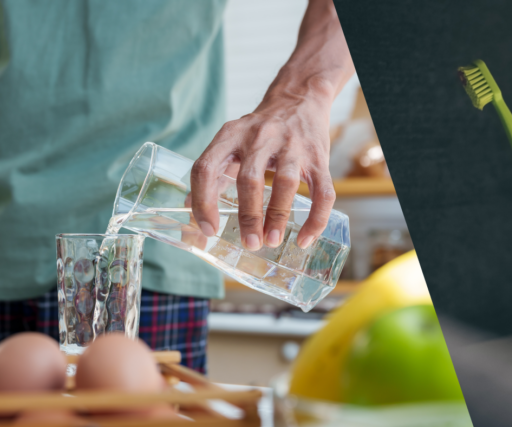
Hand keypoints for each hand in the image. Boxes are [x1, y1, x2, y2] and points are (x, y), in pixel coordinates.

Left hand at [189, 0, 352, 250]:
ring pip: (285, 182)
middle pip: (249, 178)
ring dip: (278, 216)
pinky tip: (305, 238)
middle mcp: (260, 137)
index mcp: (231, 135)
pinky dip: (315, 218)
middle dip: (248, 215)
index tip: (208, 229)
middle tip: (249, 243)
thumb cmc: (261, 129)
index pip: (206, 167)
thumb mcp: (232, 140)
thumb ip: (213, 172)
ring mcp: (292, 146)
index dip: (203, 201)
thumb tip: (189, 211)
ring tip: (272, 241)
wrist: (299, 97)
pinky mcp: (319, 157)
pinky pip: (322, 191)